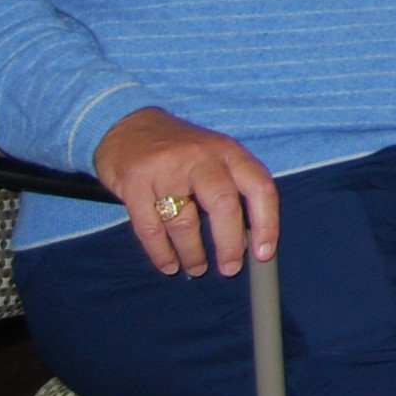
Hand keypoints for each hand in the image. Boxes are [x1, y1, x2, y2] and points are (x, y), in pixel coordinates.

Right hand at [91, 108, 279, 277]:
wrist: (128, 126)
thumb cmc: (181, 151)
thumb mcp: (215, 157)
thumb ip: (234, 188)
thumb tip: (251, 239)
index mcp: (229, 152)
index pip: (259, 187)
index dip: (267, 223)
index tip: (263, 253)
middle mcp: (200, 158)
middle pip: (224, 205)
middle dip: (229, 244)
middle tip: (229, 269)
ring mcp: (165, 169)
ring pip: (183, 222)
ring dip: (192, 253)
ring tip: (197, 267)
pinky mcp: (135, 182)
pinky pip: (150, 228)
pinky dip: (161, 253)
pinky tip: (169, 264)